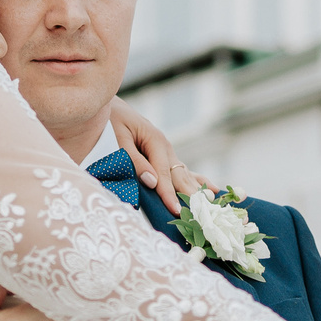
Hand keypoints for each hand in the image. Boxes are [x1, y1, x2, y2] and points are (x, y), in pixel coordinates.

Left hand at [107, 97, 212, 214]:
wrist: (107, 105)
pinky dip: (196, 182)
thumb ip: (134, 161)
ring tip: (212, 206)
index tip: (176, 211)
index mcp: (156, 140)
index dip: (169, 194)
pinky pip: (182, 171)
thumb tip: (152, 182)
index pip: (164, 174)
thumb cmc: (110, 121)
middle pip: (180, 175)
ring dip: (196, 191)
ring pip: (184, 174)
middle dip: (190, 196)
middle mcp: (166, 146)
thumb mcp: (118, 138)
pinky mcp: (164, 156)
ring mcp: (167, 151)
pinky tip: (213, 190)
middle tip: (200, 215)